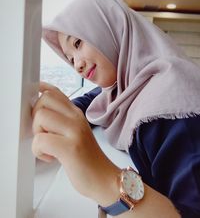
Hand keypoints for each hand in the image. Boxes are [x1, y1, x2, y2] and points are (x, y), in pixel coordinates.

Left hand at [32, 82, 120, 204]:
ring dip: (38, 134)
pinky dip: (39, 151)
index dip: (40, 91)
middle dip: (36, 116)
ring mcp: (75, 130)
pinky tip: (51, 157)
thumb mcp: (75, 131)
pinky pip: (41, 140)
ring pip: (40, 117)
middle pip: (44, 100)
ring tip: (48, 145)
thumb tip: (37, 113)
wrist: (103, 178)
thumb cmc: (85, 157)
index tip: (32, 96)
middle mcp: (76, 117)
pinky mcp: (71, 148)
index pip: (55, 91)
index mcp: (76, 113)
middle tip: (44, 133)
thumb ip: (60, 119)